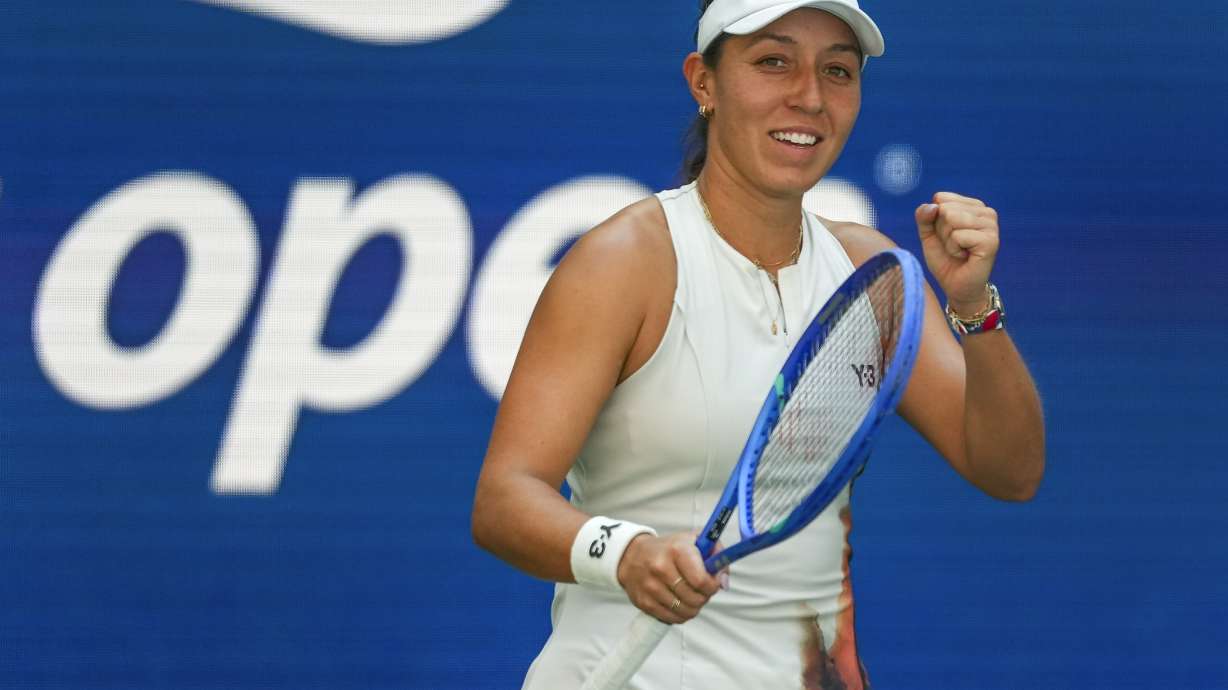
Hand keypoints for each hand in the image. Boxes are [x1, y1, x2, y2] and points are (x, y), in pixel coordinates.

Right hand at [615, 531, 725, 623]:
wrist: (632, 555)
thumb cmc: (670, 549)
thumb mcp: (695, 540)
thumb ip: (717, 555)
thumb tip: (723, 583)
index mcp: (677, 550)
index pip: (702, 581)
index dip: (712, 586)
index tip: (712, 582)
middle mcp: (661, 568)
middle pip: (695, 599)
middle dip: (704, 597)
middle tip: (701, 590)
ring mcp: (650, 587)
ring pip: (685, 611)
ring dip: (693, 607)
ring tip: (690, 596)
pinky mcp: (643, 602)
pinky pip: (672, 619)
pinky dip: (680, 614)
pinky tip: (679, 602)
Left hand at [915, 192, 999, 314]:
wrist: (956, 286)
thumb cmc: (945, 259)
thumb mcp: (928, 235)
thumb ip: (924, 217)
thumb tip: (932, 205)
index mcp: (973, 205)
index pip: (941, 198)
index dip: (935, 220)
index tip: (947, 236)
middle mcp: (986, 212)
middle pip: (945, 209)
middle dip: (942, 231)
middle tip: (953, 246)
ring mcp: (991, 225)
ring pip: (951, 219)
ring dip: (948, 240)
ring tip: (959, 251)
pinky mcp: (990, 241)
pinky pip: (958, 236)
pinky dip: (954, 249)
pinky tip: (964, 257)